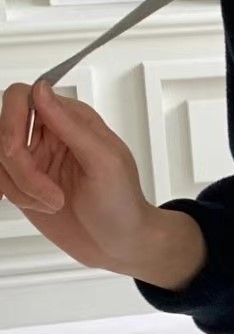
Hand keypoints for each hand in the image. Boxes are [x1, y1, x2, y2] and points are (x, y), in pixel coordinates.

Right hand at [0, 80, 205, 287]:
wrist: (120, 244)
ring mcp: (33, 159)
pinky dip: (12, 195)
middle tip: (48, 193)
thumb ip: (71, 125)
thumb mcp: (105, 162)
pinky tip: (36, 205)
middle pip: (3, 129)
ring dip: (20, 187)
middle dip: (18, 165)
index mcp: (71, 119)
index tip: (18, 151)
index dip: (12, 121)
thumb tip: (41, 89)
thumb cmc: (122, 204)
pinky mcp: (22, 183)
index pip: (21, 97)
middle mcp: (48, 134)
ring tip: (53, 203)